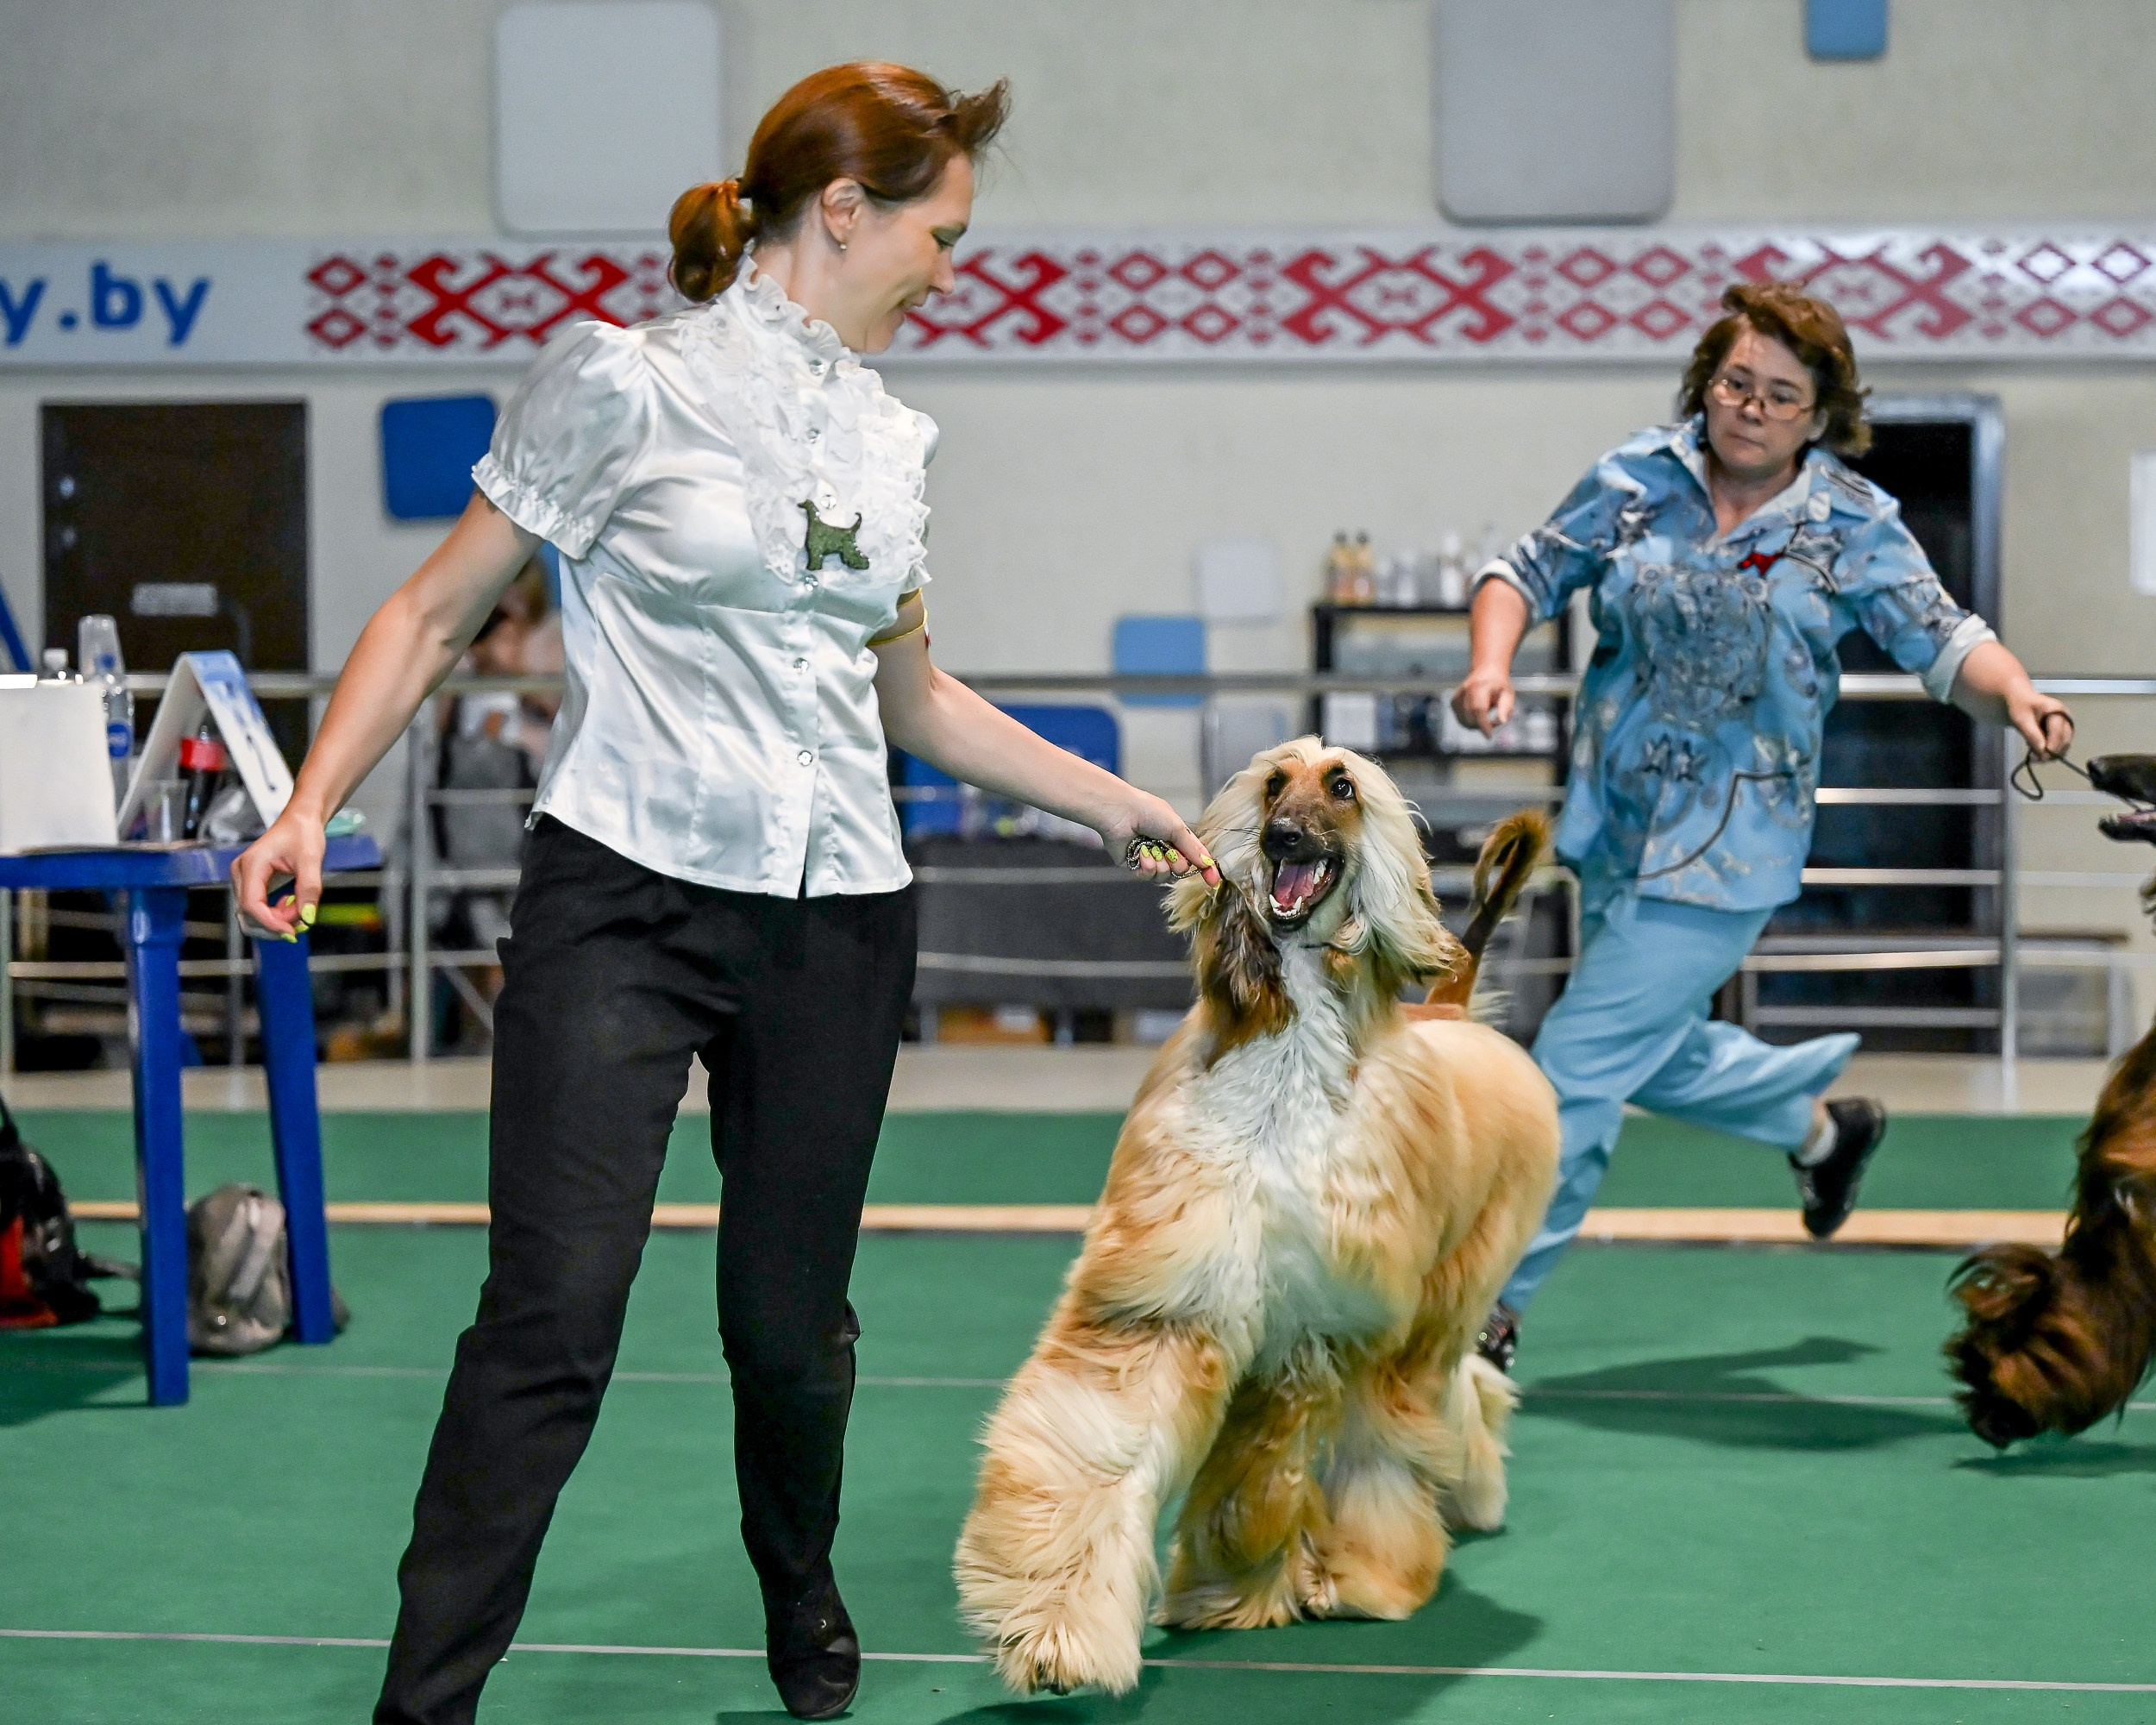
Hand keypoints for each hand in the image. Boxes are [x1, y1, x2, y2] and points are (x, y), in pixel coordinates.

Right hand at [231, 805, 325, 940]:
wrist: (301, 819)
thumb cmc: (303, 833)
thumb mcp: (311, 860)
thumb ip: (309, 889)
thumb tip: (307, 917)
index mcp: (251, 865)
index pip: (251, 904)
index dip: (271, 922)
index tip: (293, 931)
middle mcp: (241, 873)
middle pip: (248, 913)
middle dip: (275, 922)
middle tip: (301, 919)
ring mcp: (243, 878)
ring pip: (252, 913)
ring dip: (276, 919)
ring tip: (298, 907)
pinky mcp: (251, 883)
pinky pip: (257, 907)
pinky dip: (274, 913)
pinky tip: (290, 902)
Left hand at [1102, 794, 1220, 885]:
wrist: (1120, 813)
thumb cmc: (1148, 812)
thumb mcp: (1177, 827)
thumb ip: (1192, 848)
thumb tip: (1207, 863)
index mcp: (1176, 835)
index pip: (1195, 856)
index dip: (1205, 869)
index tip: (1214, 881)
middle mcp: (1163, 847)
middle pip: (1180, 870)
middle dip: (1177, 864)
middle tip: (1169, 852)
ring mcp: (1149, 857)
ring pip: (1163, 876)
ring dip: (1160, 864)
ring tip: (1151, 850)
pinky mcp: (1133, 865)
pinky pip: (1147, 876)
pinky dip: (1146, 865)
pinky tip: (1141, 853)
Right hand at [1452, 666, 1515, 737]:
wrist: (1487, 671)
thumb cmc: (1499, 686)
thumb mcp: (1508, 694)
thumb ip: (1505, 708)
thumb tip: (1502, 722)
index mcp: (1481, 686)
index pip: (1479, 709)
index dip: (1483, 724)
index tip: (1489, 736)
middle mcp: (1466, 690)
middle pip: (1471, 717)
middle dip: (1482, 725)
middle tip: (1495, 721)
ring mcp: (1458, 695)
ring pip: (1463, 720)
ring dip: (1475, 725)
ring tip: (1487, 717)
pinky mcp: (1453, 701)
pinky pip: (1460, 719)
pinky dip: (1469, 721)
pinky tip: (1477, 714)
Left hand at [2009, 688, 2072, 759]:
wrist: (2021, 697)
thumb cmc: (2020, 705)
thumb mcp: (2022, 719)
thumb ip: (2032, 734)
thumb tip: (2042, 750)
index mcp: (2058, 711)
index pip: (2058, 732)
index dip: (2051, 746)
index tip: (2041, 757)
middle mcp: (2066, 717)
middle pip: (2065, 740)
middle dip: (2052, 752)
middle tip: (2035, 759)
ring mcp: (2066, 723)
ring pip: (2064, 744)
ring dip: (2051, 752)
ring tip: (2034, 754)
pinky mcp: (2062, 729)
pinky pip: (2060, 743)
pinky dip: (2051, 749)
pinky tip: (2037, 748)